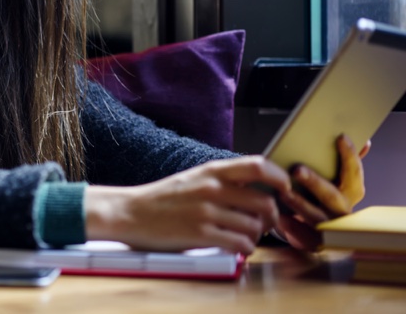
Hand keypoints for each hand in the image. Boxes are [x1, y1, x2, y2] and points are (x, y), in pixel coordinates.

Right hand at [84, 156, 290, 254]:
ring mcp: (206, 211)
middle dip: (271, 217)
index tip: (283, 190)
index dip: (280, 178)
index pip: (258, 165)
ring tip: (246, 236)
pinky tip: (237, 247)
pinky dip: (245, 249)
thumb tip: (257, 186)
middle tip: (265, 223)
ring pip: (255, 225)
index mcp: (211, 171)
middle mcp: (212, 188)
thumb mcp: (194, 178)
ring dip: (257, 235)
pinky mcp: (200, 234)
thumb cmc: (163, 198)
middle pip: (265, 201)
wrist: (131, 212)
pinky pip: (240, 243)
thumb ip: (223, 179)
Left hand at [274, 135, 367, 249]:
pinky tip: (281, 219)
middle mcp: (342, 210)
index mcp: (350, 192)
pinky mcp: (315, 241)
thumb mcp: (333, 177)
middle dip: (315, 182)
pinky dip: (294, 230)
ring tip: (283, 193)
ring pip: (317, 218)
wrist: (311, 224)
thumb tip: (364, 142)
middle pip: (333, 196)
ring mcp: (330, 226)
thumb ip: (345, 161)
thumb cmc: (320, 192)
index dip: (350, 156)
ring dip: (300, 205)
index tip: (340, 138)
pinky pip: (306, 239)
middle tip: (297, 169)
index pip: (354, 173)